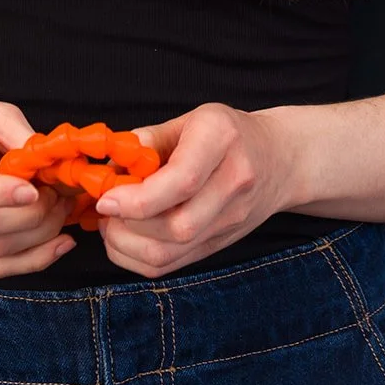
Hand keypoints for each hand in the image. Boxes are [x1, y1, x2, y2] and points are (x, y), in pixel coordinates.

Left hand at [92, 103, 293, 277]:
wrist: (280, 159)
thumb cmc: (227, 133)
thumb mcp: (190, 119)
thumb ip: (149, 139)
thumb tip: (110, 165)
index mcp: (221, 139)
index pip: (182, 180)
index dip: (138, 197)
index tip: (106, 197)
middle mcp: (233, 183)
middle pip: (177, 226)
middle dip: (127, 226)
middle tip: (104, 209)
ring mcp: (231, 220)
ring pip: (172, 253)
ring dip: (128, 246)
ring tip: (111, 224)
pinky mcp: (220, 244)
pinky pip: (173, 264)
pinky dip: (139, 258)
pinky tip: (127, 237)